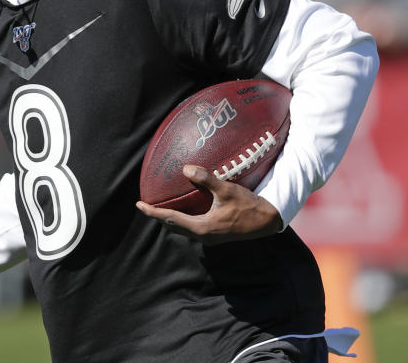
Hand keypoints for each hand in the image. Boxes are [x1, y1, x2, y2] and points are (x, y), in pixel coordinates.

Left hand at [135, 165, 282, 244]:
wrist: (268, 221)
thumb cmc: (248, 205)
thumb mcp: (227, 190)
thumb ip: (206, 179)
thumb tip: (185, 169)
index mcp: (202, 228)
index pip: (171, 219)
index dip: (153, 212)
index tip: (139, 205)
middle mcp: (203, 236)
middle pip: (174, 226)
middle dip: (159, 217)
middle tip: (146, 205)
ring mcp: (210, 238)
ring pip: (183, 229)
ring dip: (170, 219)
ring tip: (160, 207)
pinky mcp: (216, 235)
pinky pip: (192, 228)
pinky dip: (182, 219)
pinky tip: (184, 209)